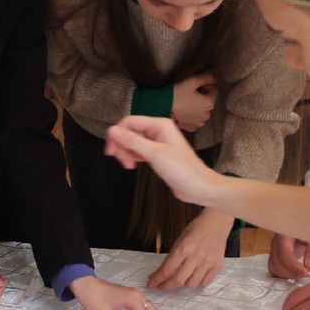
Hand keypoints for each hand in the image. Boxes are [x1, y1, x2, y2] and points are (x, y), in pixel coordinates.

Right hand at [104, 116, 220, 204]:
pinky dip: (133, 157)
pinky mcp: (157, 154)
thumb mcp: (154, 154)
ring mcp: (157, 142)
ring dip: (126, 152)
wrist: (198, 187)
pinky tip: (133, 165)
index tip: (110, 151)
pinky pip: (139, 150)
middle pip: (130, 131)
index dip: (117, 134)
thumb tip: (111, 130)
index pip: (129, 122)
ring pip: (133, 142)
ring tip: (129, 166)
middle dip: (122, 145)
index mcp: (159, 124)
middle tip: (121, 161)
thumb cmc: (181, 169)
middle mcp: (157, 130)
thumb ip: (132, 141)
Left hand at [147, 209, 232, 289]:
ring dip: (184, 283)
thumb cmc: (196, 229)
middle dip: (167, 286)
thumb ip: (170, 257)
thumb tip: (158, 274)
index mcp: (183, 248)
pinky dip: (198, 281)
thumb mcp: (179, 240)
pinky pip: (205, 282)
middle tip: (161, 286)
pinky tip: (195, 275)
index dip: (157, 280)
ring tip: (183, 276)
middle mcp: (196, 256)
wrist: (216, 223)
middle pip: (178, 280)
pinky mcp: (218, 265)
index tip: (151, 284)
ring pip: (192, 284)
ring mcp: (208, 262)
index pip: (167, 270)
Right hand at [171, 72, 218, 131]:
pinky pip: (195, 118)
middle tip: (188, 93)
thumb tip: (215, 78)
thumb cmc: (176, 94)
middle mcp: (207, 115)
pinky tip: (183, 111)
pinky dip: (191, 115)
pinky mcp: (191, 127)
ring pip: (202, 110)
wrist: (160, 109)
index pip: (214, 90)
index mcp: (209, 104)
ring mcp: (199, 123)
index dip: (205, 85)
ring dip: (197, 106)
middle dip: (201, 96)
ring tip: (185, 102)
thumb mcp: (192, 81)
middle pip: (208, 101)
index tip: (194, 86)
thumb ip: (206, 78)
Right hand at [266, 232, 309, 278]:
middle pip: (277, 262)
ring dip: (287, 274)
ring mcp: (273, 249)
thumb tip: (309, 269)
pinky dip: (283, 274)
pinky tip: (294, 273)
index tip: (306, 272)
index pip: (285, 254)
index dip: (294, 266)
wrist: (303, 225)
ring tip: (300, 274)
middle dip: (291, 272)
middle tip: (305, 274)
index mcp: (284, 235)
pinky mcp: (275, 255)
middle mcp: (276, 242)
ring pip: (273, 267)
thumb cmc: (309, 229)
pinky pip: (274, 268)